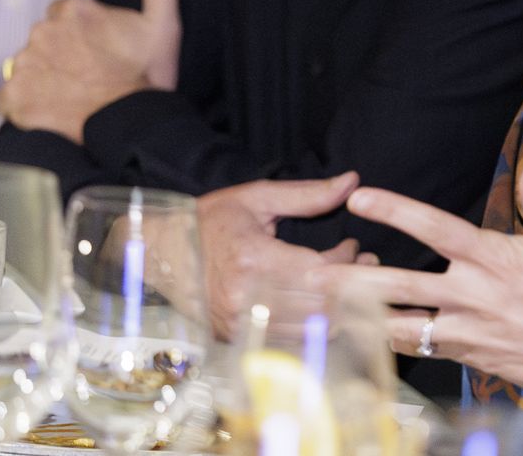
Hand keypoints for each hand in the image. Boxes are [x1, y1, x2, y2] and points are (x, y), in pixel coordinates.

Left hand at [0, 0, 183, 143]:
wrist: (130, 124)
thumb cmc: (147, 76)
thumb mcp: (163, 23)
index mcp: (73, 10)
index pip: (66, 16)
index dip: (84, 36)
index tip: (100, 53)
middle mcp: (42, 32)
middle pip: (46, 40)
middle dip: (63, 55)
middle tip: (90, 77)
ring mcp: (24, 66)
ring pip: (29, 67)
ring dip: (45, 78)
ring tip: (74, 97)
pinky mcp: (13, 98)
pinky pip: (11, 98)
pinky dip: (26, 104)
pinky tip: (52, 111)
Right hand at [196, 173, 369, 338]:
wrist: (161, 252)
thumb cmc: (210, 221)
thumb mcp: (256, 199)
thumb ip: (307, 194)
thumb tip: (351, 181)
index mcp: (254, 260)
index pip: (319, 270)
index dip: (346, 259)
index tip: (353, 246)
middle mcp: (247, 298)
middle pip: (320, 304)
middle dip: (350, 285)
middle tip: (361, 266)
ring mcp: (240, 324)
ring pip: (310, 329)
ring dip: (338, 308)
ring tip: (345, 284)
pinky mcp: (237, 339)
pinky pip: (290, 342)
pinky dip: (313, 327)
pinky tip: (320, 305)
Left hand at [326, 151, 522, 408]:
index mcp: (493, 258)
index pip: (434, 227)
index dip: (394, 210)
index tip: (359, 197)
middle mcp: (472, 295)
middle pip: (398, 284)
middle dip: (351, 277)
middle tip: (310, 270)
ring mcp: (467, 332)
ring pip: (397, 325)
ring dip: (357, 316)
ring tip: (320, 308)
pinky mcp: (468, 359)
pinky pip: (418, 350)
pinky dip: (388, 342)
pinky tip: (362, 337)